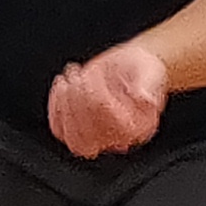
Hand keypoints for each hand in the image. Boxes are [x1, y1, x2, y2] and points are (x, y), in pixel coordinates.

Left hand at [48, 43, 168, 158]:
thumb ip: (147, 85)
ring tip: (70, 78)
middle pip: (89, 139)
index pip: (113, 126)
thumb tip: (144, 98)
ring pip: (72, 137)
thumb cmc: (141, 69)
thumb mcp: (150, 71)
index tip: (95, 74)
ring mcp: (98, 135)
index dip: (99, 99)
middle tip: (80, 77)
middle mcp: (118, 137)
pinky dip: (55, 107)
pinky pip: (60, 130)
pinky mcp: (80, 128)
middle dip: (79, 106)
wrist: (131, 66)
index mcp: (140, 128)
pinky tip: (62, 85)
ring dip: (65, 106)